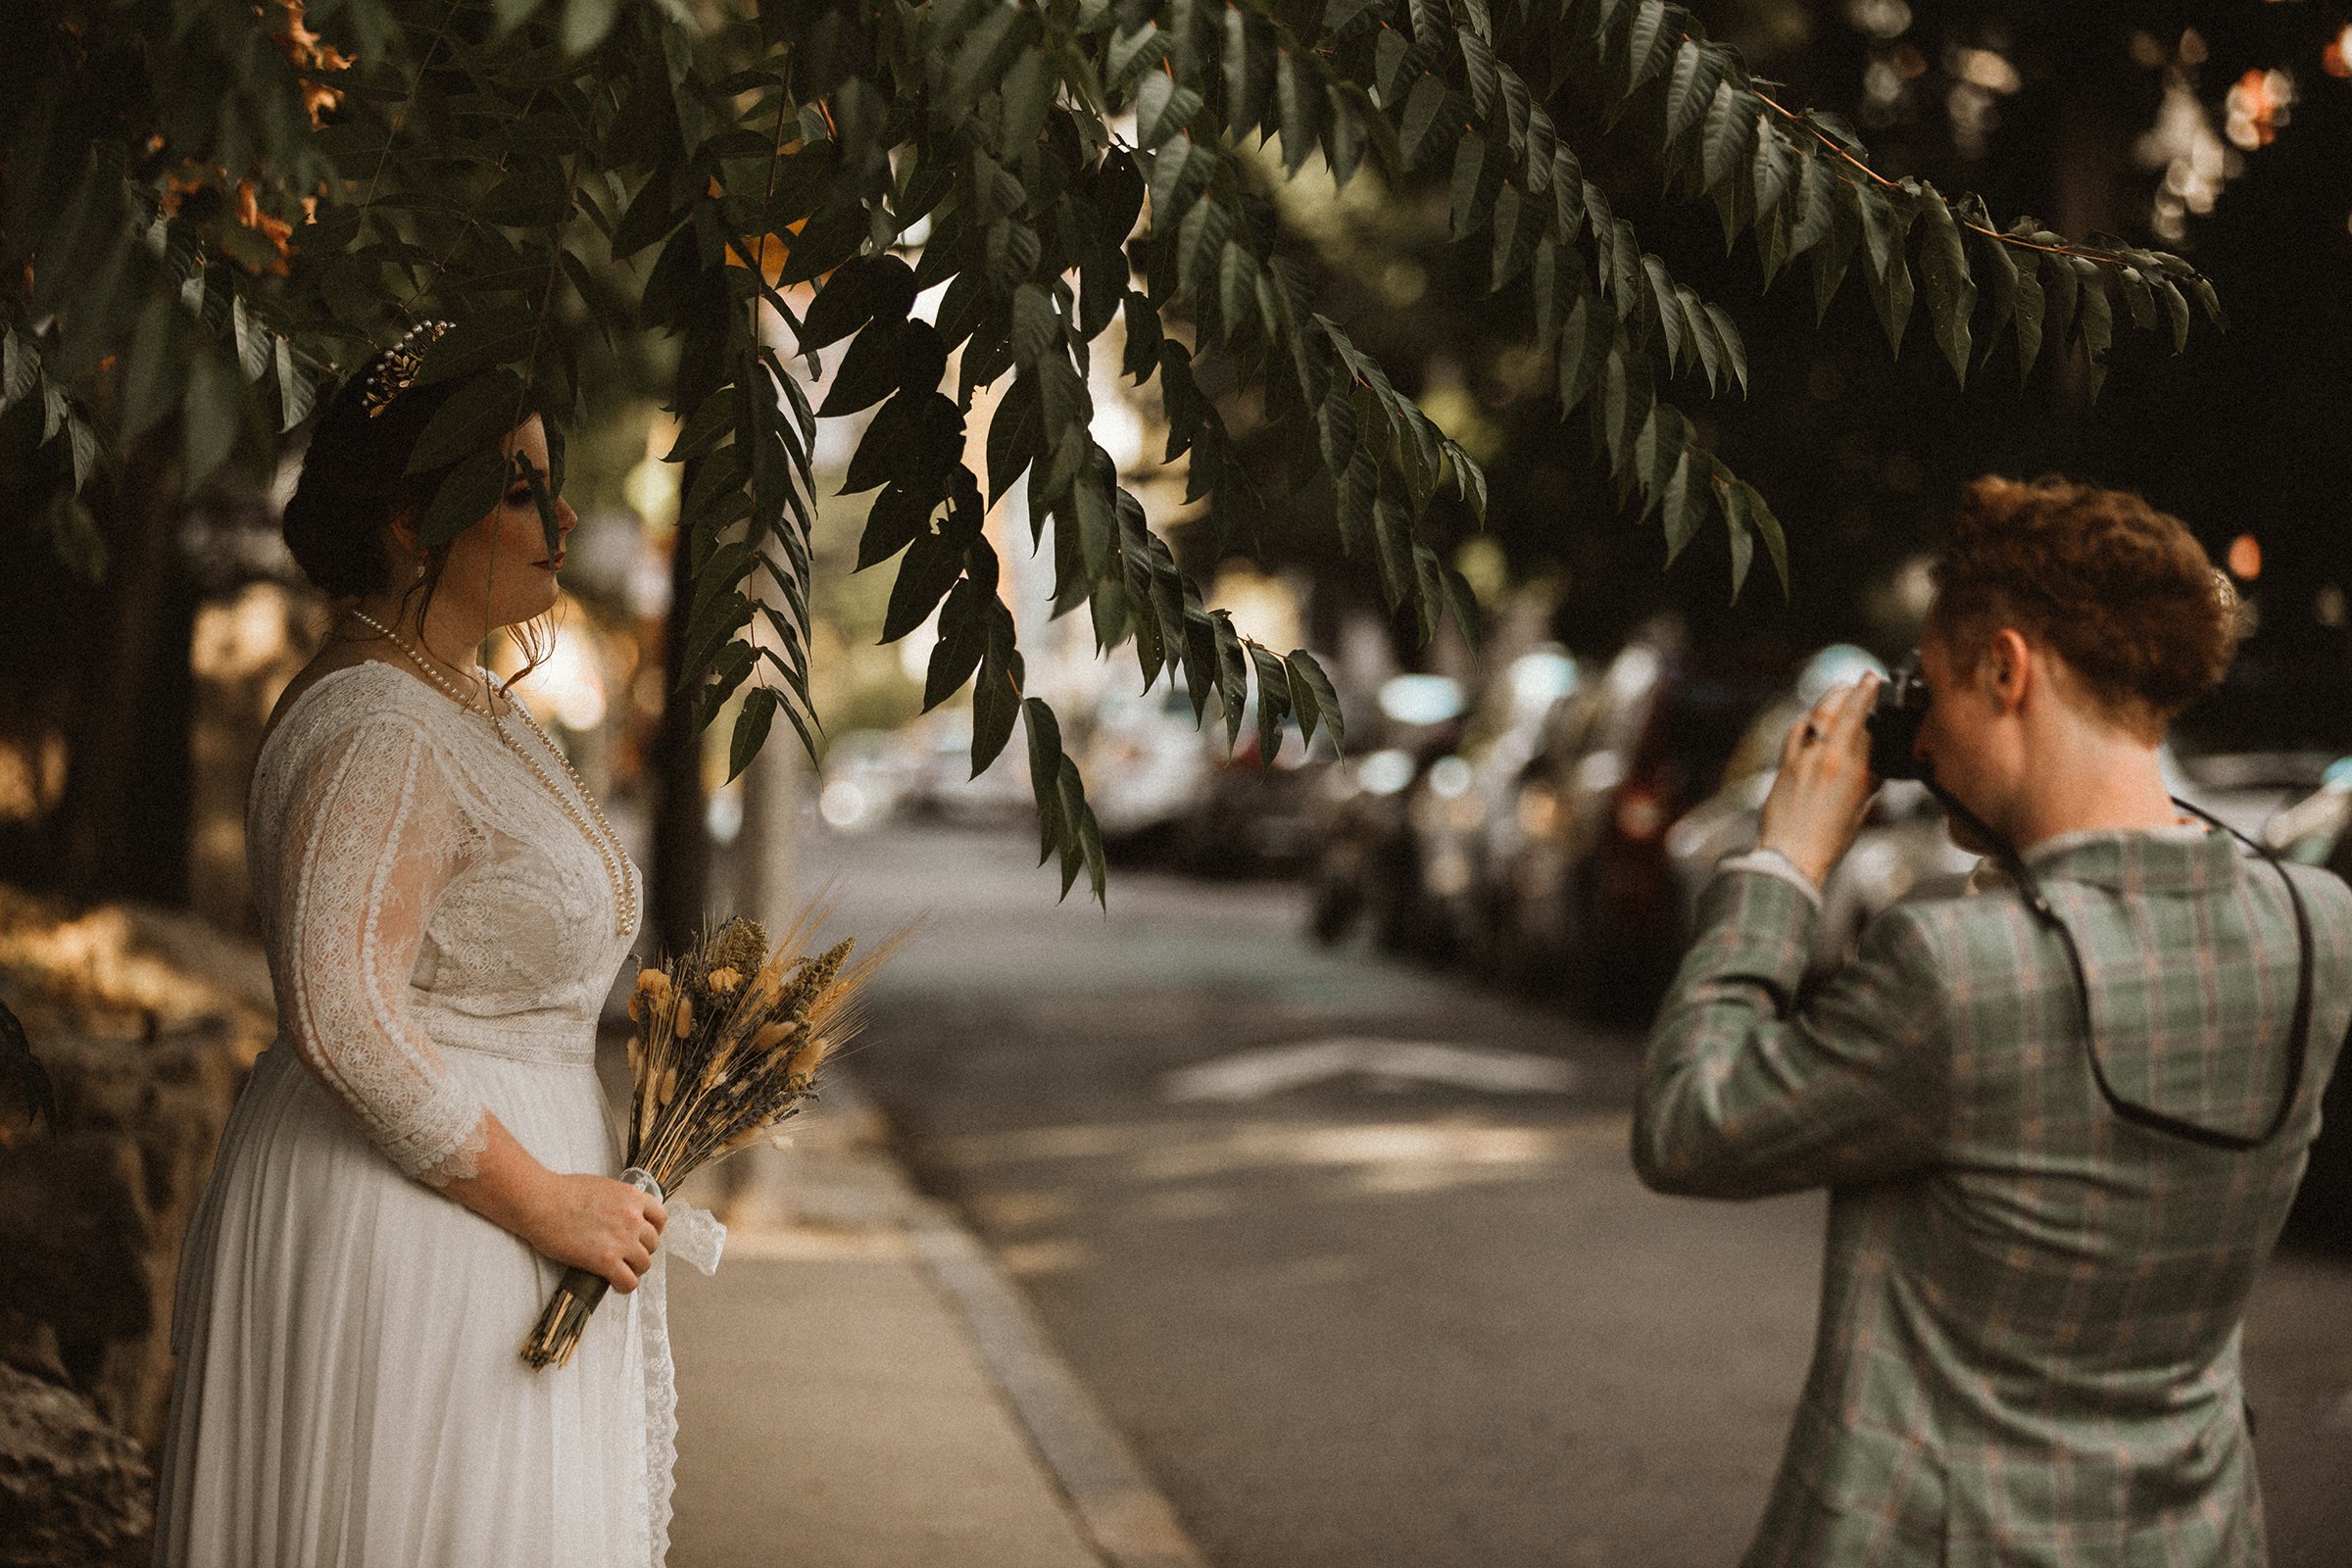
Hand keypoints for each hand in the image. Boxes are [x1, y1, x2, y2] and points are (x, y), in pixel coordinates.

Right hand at [526, 1172, 667, 1293]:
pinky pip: (628, 1281)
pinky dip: (623, 1285)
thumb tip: (623, 1214)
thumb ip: (619, 1201)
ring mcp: (622, 1240)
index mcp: (633, 1197)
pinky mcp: (606, 1260)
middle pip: (652, 1243)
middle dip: (640, 1250)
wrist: (541, 1202)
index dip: (653, 1230)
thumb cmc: (563, 1191)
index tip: (642, 1236)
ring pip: (644, 1264)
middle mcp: (633, 1218)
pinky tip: (614, 1283)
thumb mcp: (603, 1187)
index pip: (661, 1218)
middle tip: (625, 1254)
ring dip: (633, 1269)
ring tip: (619, 1270)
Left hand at [1756, 674, 1881, 888]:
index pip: (1863, 720)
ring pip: (1815, 716)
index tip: (1873, 680)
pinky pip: (1796, 732)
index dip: (1868, 695)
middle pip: (1838, 709)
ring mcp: (1802, 759)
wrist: (1791, 855)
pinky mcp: (1784, 765)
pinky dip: (1806, 720)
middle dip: (1851, 689)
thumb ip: (1867, 780)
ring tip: (1838, 694)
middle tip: (1861, 680)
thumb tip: (1875, 764)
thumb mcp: (1861, 809)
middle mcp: (1826, 758)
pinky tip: (1811, 719)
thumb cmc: (1829, 841)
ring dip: (1828, 700)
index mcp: (1852, 770)